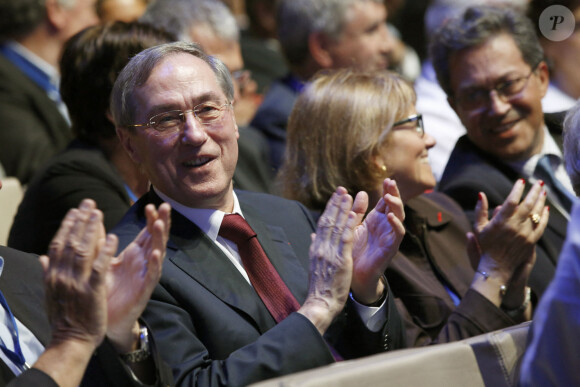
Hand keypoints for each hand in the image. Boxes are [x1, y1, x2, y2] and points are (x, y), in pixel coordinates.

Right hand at [40, 199, 114, 347]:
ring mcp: (76, 283)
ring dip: (91, 230)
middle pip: (70, 242)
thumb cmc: (64, 319)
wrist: (71, 341)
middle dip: (80, 221)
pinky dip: (106, 250)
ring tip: (98, 214)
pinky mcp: (92, 291)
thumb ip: (48, 274)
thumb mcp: (51, 295)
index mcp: (53, 276)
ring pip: (83, 250)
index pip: (58, 244)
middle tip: (89, 203)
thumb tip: (42, 257)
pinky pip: (99, 266)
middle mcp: (62, 276)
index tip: (75, 210)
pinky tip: (113, 237)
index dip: (67, 226)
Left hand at [105, 202, 170, 352]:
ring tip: (159, 224)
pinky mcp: (144, 290)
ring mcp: (145, 275)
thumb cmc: (106, 291)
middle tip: (165, 206)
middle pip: (156, 239)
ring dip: (159, 239)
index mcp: (134, 255)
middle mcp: (143, 263)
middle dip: (161, 222)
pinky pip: (152, 275)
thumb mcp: (102, 262)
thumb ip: (102, 243)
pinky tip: (157, 254)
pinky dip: (155, 265)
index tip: (151, 205)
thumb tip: (95, 220)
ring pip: (157, 253)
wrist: (105, 320)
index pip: (146, 233)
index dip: (151, 219)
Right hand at [299, 187, 357, 334]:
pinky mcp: (340, 259)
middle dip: (335, 204)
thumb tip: (313, 236)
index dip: (329, 209)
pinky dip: (349, 225)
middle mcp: (321, 247)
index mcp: (316, 248)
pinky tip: (354, 214)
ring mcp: (330, 253)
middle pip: (328, 221)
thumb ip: (315, 248)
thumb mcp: (315, 264)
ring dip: (343, 209)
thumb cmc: (320, 287)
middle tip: (342, 189)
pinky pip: (345, 239)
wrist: (320, 303)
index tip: (335, 198)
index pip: (322, 224)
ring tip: (348, 195)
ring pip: (337, 226)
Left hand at [350, 178, 404, 303]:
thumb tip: (354, 193)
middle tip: (390, 182)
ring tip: (388, 197)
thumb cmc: (352, 252)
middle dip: (394, 193)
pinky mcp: (391, 248)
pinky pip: (398, 234)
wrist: (353, 275)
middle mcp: (385, 226)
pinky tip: (389, 216)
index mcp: (376, 220)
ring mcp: (389, 236)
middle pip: (394, 205)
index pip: (385, 201)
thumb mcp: (351, 227)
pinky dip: (395, 224)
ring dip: (396, 206)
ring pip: (399, 217)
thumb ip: (354, 212)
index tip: (386, 179)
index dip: (387, 190)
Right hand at [469, 180, 547, 306]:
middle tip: (539, 182)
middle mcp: (515, 227)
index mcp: (501, 222)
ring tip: (543, 191)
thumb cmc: (485, 246)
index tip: (521, 181)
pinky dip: (544, 216)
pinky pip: (541, 225)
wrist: (497, 266)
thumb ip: (480, 210)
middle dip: (534, 192)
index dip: (517, 190)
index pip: (512, 201)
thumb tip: (481, 194)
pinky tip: (546, 208)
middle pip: (528, 205)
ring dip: (541, 201)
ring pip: (536, 214)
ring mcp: (525, 234)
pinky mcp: (531, 241)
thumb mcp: (478, 228)